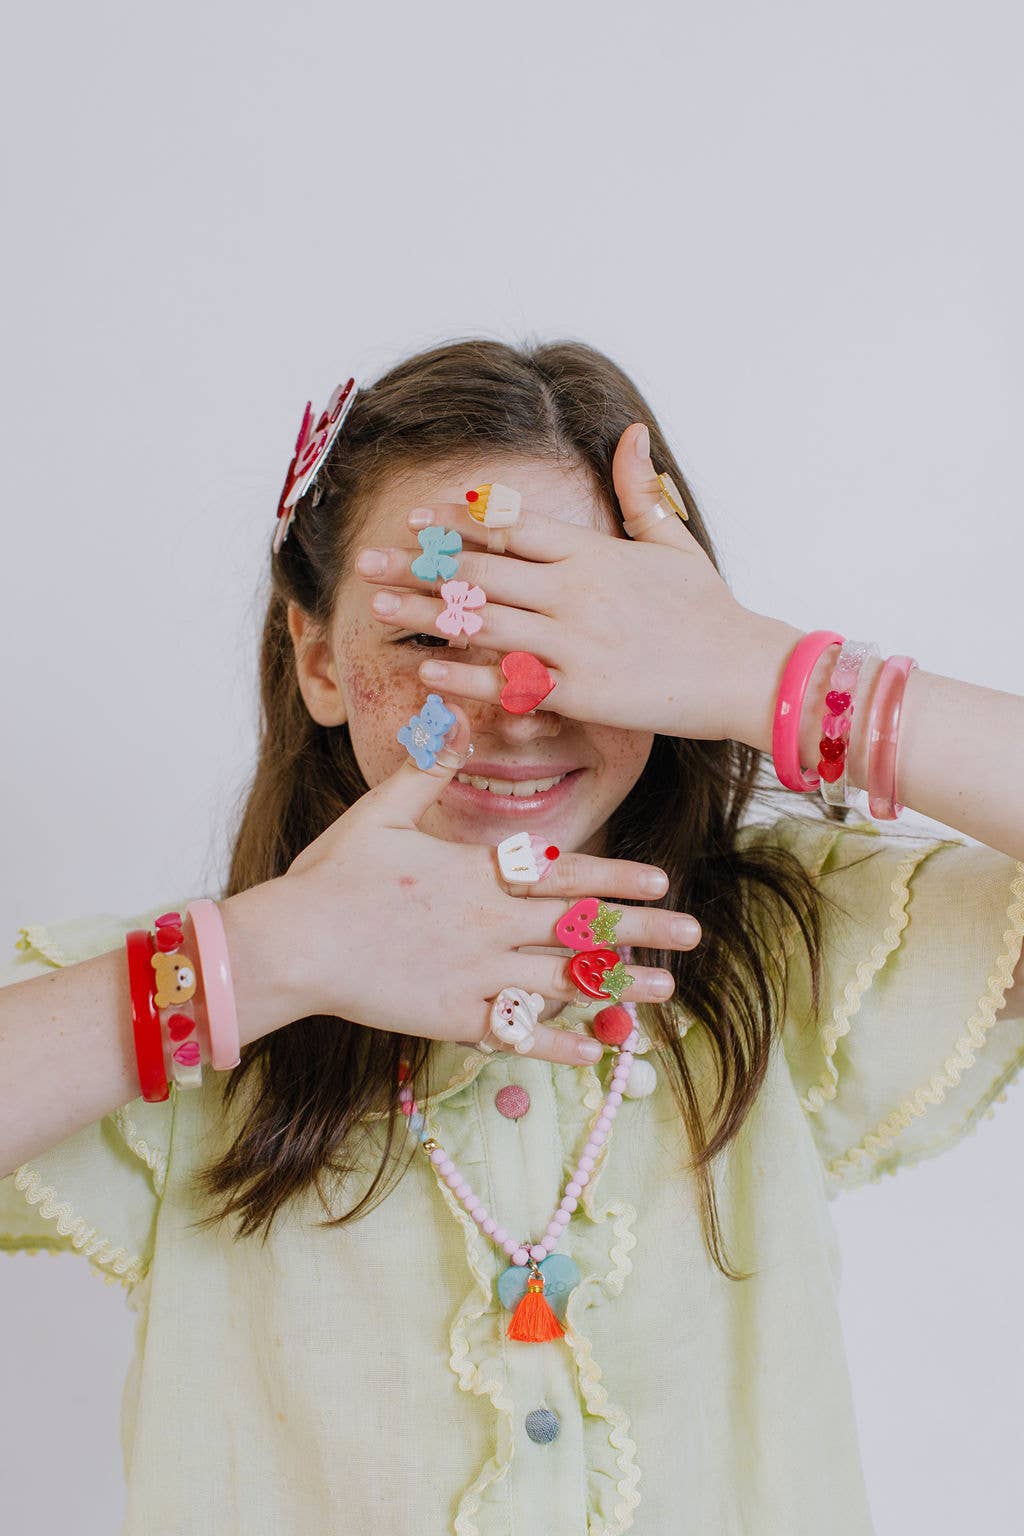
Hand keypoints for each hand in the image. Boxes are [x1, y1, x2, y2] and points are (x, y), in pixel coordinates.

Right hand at [268, 706, 701, 1066]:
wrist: (292, 945)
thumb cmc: (331, 875)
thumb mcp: (381, 810)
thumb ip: (428, 769)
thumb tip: (458, 716)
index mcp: (476, 874)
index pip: (563, 874)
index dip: (616, 877)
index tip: (661, 880)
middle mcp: (488, 924)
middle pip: (579, 928)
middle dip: (641, 930)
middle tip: (692, 936)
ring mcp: (475, 975)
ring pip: (563, 982)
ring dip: (619, 986)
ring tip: (667, 990)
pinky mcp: (453, 1018)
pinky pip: (518, 1035)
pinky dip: (559, 1045)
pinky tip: (597, 1052)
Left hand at [355, 423, 757, 740]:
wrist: (745, 671)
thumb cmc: (709, 610)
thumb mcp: (672, 542)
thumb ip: (638, 490)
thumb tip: (631, 431)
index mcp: (592, 551)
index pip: (510, 525)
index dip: (457, 519)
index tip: (416, 516)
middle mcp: (575, 590)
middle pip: (480, 570)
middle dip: (419, 565)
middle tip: (367, 562)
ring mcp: (574, 641)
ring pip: (483, 622)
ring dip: (425, 613)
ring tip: (376, 609)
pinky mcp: (580, 691)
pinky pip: (508, 681)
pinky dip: (465, 676)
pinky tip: (424, 670)